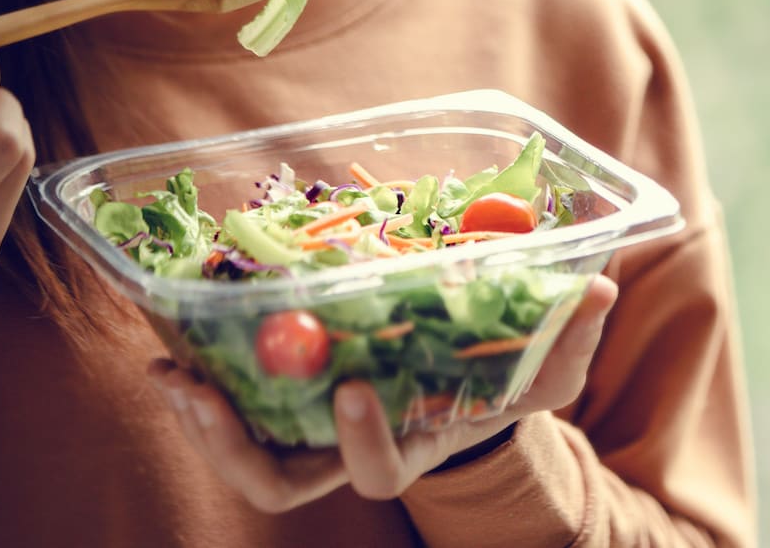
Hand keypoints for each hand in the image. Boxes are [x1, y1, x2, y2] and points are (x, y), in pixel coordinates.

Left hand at [147, 274, 617, 510]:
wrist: (466, 380)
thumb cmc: (506, 379)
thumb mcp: (547, 364)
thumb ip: (571, 335)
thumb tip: (600, 288)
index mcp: (413, 445)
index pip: (378, 472)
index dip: (361, 440)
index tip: (352, 388)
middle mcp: (353, 448)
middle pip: (282, 482)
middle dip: (234, 448)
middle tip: (197, 391)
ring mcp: (316, 428)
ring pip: (247, 454)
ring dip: (200, 418)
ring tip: (169, 371)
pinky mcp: (292, 395)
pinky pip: (239, 400)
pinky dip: (203, 374)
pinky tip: (177, 338)